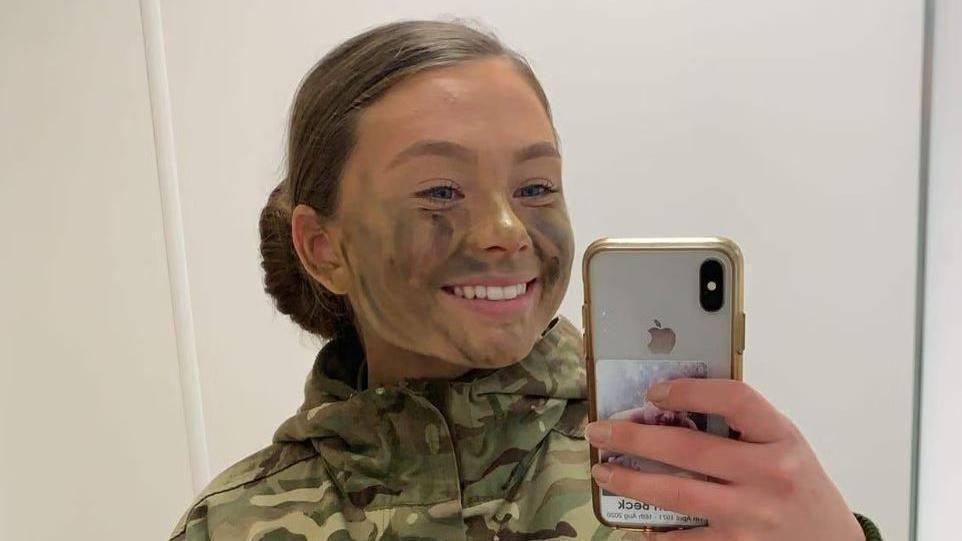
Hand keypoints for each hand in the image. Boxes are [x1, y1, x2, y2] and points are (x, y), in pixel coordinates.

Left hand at [586, 379, 864, 540]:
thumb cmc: (799, 487)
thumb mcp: (784, 444)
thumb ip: (742, 425)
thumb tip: (673, 405)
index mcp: (781, 437)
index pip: (735, 399)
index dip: (689, 390)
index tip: (653, 390)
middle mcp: (769, 474)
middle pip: (688, 448)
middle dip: (633, 437)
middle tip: (599, 432)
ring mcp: (752, 515)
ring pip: (676, 494)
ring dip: (631, 481)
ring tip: (604, 472)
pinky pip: (685, 539)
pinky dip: (656, 530)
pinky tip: (636, 522)